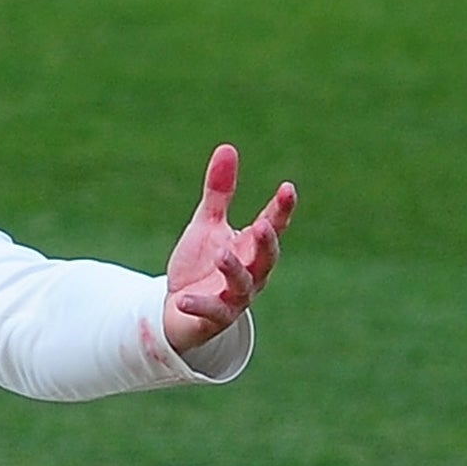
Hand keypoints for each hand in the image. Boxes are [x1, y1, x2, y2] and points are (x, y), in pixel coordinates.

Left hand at [163, 144, 296, 353]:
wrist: (179, 310)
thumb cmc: (201, 265)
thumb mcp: (208, 225)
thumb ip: (219, 192)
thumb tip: (227, 148)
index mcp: (252, 248)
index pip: (273, 226)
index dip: (282, 209)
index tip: (288, 188)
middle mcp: (251, 273)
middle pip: (266, 257)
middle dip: (266, 242)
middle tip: (262, 225)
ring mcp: (234, 298)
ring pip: (243, 285)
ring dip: (234, 270)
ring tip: (222, 254)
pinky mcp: (214, 318)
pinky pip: (210, 312)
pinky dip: (198, 305)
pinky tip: (182, 298)